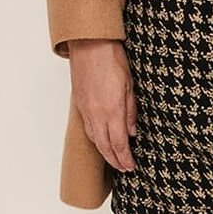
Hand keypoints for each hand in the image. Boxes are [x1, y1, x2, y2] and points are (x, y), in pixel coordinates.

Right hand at [67, 38, 137, 170]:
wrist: (89, 44)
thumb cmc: (111, 59)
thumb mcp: (129, 85)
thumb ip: (130, 110)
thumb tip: (132, 131)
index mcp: (112, 110)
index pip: (119, 143)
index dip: (125, 157)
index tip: (130, 166)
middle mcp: (96, 113)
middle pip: (104, 146)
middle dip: (114, 160)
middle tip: (123, 169)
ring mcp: (86, 109)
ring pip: (94, 138)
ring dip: (104, 152)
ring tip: (113, 159)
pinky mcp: (80, 103)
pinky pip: (88, 127)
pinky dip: (95, 138)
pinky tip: (101, 140)